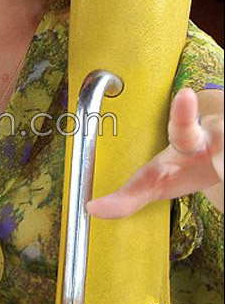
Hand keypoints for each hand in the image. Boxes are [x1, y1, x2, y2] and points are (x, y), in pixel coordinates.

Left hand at [86, 88, 223, 218]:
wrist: (221, 142)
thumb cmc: (185, 163)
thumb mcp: (159, 179)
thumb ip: (129, 196)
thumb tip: (91, 210)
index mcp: (188, 139)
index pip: (183, 126)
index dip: (183, 112)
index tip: (184, 94)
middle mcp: (217, 133)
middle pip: (220, 139)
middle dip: (224, 157)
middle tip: (220, 163)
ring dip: (224, 165)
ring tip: (220, 169)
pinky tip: (224, 176)